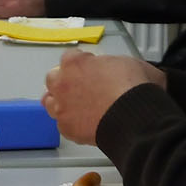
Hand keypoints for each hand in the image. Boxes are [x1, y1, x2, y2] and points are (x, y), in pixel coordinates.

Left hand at [41, 51, 162, 142]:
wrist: (134, 117)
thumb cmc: (133, 90)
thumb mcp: (131, 63)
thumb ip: (116, 63)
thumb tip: (123, 69)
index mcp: (75, 62)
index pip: (70, 57)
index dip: (83, 64)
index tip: (91, 69)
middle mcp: (62, 83)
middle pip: (54, 79)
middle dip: (65, 82)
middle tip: (81, 87)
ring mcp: (62, 107)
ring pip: (51, 103)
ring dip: (61, 103)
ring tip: (76, 107)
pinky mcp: (67, 128)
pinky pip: (63, 125)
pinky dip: (72, 125)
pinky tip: (84, 124)